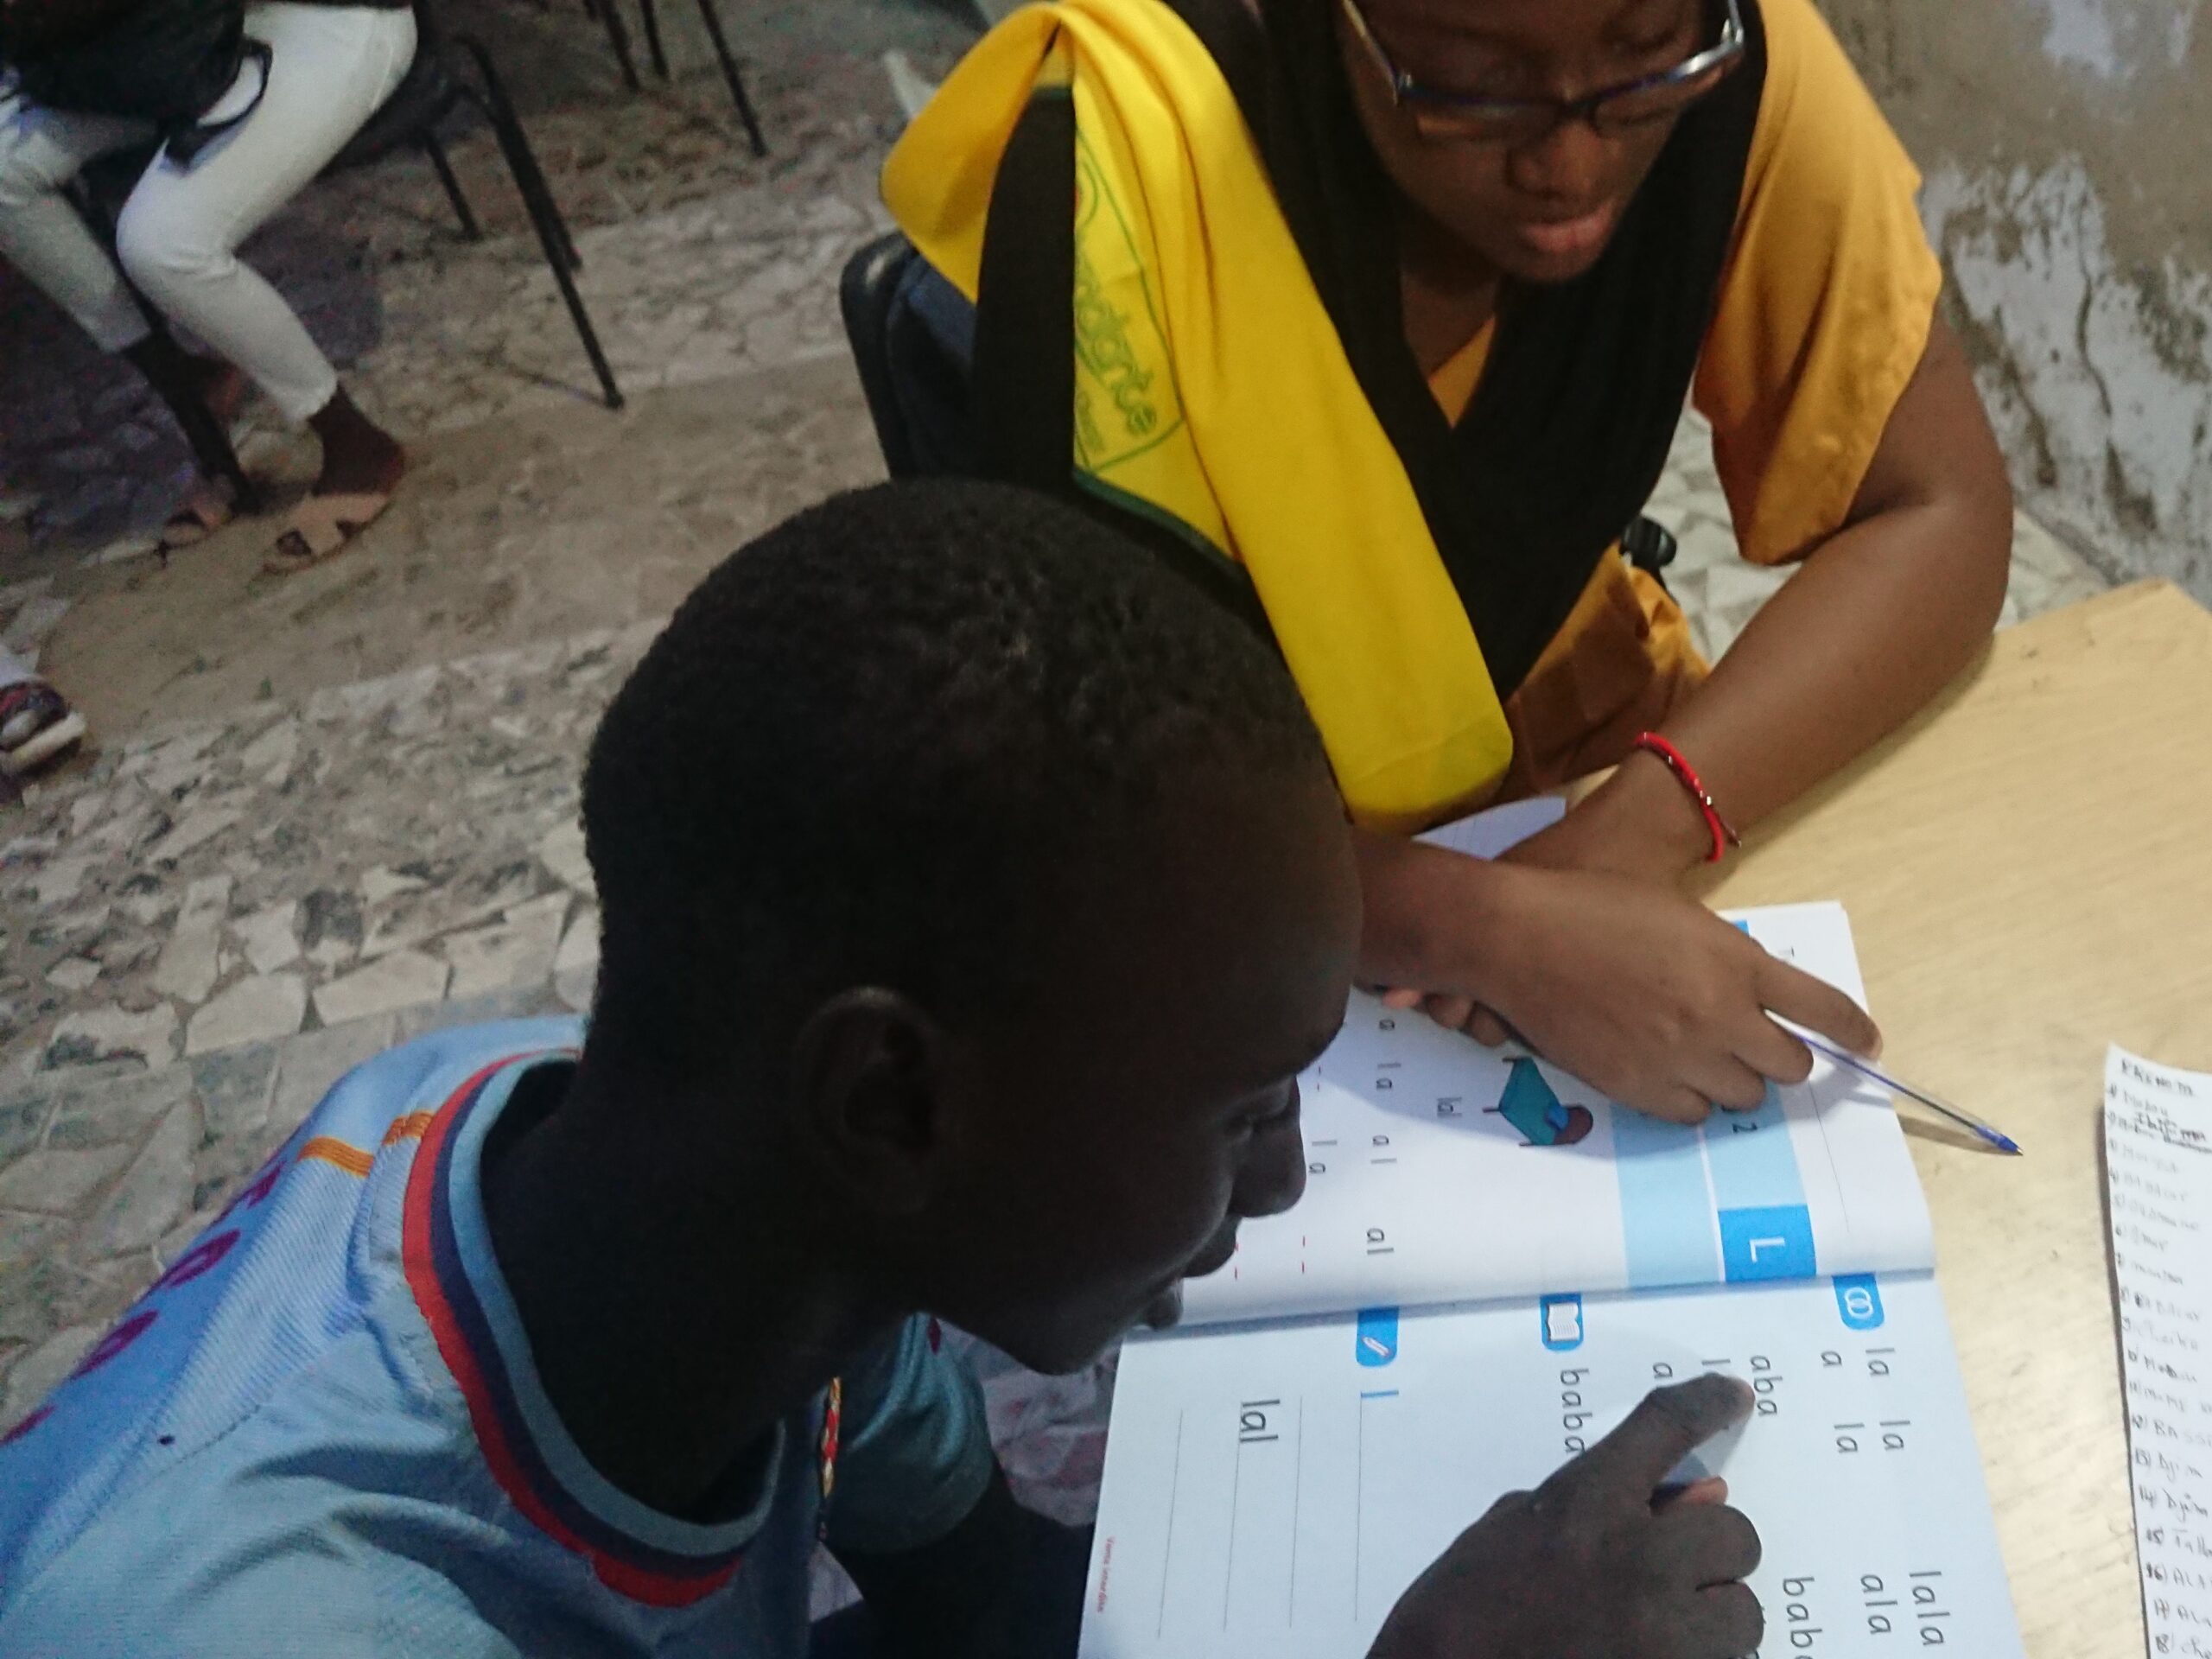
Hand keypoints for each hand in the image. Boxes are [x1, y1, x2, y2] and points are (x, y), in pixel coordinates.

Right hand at [1354, 834, 1880, 1121]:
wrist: (1516, 937)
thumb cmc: (1590, 907)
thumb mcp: (1677, 915)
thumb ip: (1723, 957)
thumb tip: (1752, 996)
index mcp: (1734, 961)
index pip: (1823, 1009)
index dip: (1853, 1031)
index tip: (1866, 1043)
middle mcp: (1719, 1015)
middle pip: (1789, 1066)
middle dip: (1778, 1056)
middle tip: (1756, 1044)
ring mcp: (1679, 1056)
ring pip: (1745, 1097)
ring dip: (1736, 1079)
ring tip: (1704, 1056)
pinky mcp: (1638, 1086)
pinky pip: (1694, 1114)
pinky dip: (1693, 1098)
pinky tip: (1670, 1072)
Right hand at [1369, 1375, 1762, 1658]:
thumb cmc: (1463, 1605)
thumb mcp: (1515, 1529)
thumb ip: (1606, 1507)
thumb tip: (1699, 1499)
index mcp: (1587, 1502)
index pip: (1667, 1427)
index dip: (1707, 1402)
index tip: (1733, 1397)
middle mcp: (1637, 1561)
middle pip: (1735, 1533)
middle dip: (1710, 1553)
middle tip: (1672, 1572)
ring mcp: (1661, 1635)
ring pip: (1743, 1614)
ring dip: (1713, 1619)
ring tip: (1658, 1630)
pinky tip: (1648, 1656)